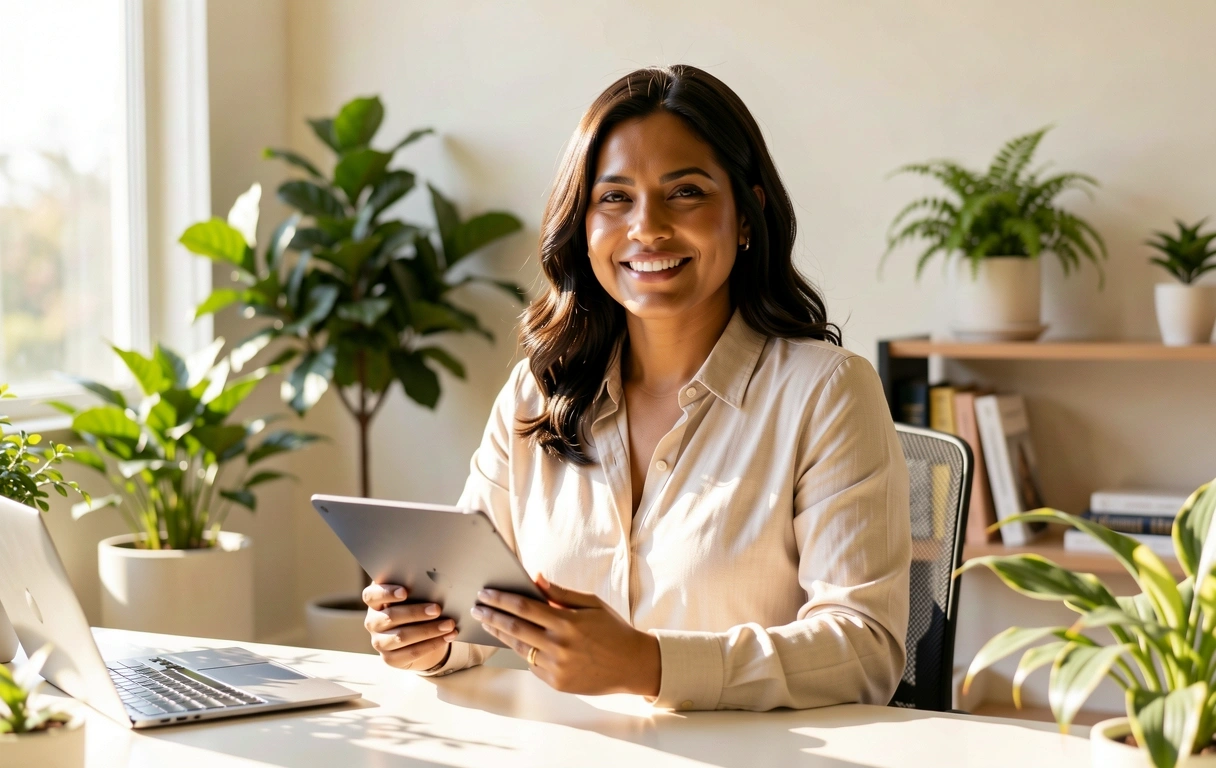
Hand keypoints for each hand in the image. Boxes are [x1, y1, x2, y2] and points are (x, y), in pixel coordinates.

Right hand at [362, 582, 456, 671]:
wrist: (416, 637)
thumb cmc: (414, 608)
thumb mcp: (412, 597)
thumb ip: (416, 590)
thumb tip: (435, 585)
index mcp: (375, 602)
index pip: (371, 596)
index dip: (386, 593)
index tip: (405, 591)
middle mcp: (373, 622)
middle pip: (390, 616)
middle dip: (416, 612)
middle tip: (437, 609)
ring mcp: (379, 642)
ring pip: (402, 637)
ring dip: (428, 630)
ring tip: (448, 624)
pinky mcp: (390, 658)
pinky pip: (412, 652)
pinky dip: (433, 644)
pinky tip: (447, 637)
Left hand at [471, 574, 660, 696]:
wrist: (633, 665)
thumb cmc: (613, 630)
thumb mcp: (591, 604)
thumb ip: (561, 593)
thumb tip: (535, 578)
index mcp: (567, 622)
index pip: (524, 607)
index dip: (501, 599)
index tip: (485, 593)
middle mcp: (559, 646)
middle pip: (514, 628)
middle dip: (492, 616)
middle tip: (477, 608)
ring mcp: (556, 667)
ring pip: (519, 648)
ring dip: (500, 634)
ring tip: (488, 623)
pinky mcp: (557, 683)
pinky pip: (532, 665)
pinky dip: (523, 651)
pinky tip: (514, 641)